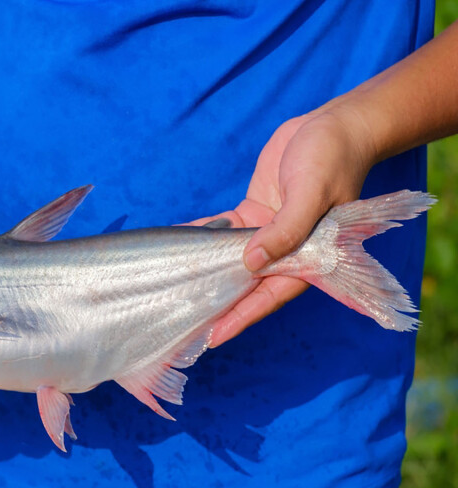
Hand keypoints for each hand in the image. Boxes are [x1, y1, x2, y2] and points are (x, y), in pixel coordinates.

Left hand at [191, 109, 375, 346]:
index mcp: (307, 255)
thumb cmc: (332, 159)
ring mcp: (267, 231)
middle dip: (219, 303)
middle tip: (186, 323)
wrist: (334, 125)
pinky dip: (203, 235)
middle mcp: (286, 249)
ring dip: (207, 271)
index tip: (213, 337)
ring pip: (232, 259)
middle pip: (247, 284)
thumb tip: (251, 263)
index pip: (269, 295)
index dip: (241, 317)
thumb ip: (285, 229)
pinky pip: (224, 229)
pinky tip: (179, 241)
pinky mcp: (254, 211)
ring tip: (176, 290)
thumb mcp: (311, 193)